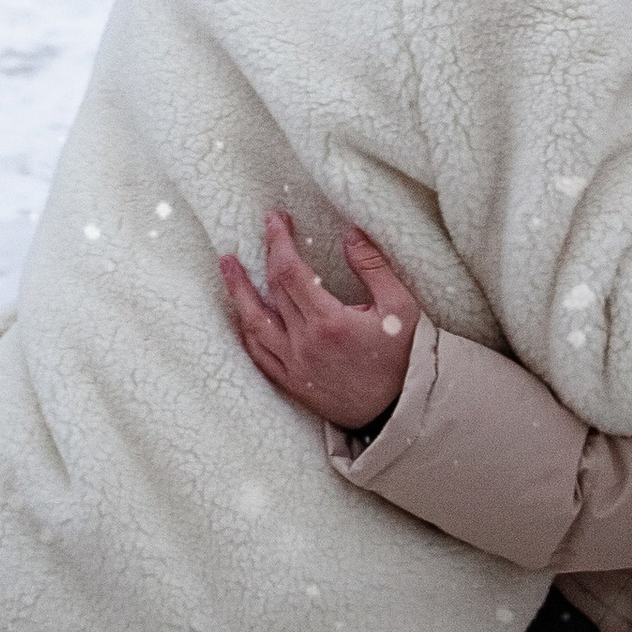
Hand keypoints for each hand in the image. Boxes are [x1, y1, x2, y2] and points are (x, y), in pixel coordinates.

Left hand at [221, 211, 423, 430]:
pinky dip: (247, 332)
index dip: (279, 241)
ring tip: (228, 266)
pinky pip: (259, 355)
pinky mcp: (293, 384)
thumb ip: (374, 267)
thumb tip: (351, 233)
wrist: (400, 411)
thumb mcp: (400, 307)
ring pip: (254, 324)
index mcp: (329, 322)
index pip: (290, 271)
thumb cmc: (404, 358)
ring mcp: (294, 366)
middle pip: (272, 291)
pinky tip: (242, 315)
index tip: (275, 220)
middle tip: (263, 230)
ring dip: (238, 293)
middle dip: (265, 255)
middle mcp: (304, 344)